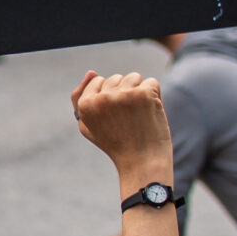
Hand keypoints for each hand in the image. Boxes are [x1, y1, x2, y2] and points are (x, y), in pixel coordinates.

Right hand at [71, 70, 171, 187]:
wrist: (142, 163)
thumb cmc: (116, 145)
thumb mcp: (89, 126)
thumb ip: (81, 99)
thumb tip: (91, 72)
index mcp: (85, 105)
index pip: (98, 81)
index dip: (110, 98)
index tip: (115, 117)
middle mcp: (101, 98)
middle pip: (116, 78)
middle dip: (125, 93)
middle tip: (128, 120)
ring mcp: (123, 95)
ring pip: (134, 77)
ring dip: (140, 92)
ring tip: (140, 115)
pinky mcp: (143, 94)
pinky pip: (152, 82)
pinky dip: (155, 96)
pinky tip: (151, 114)